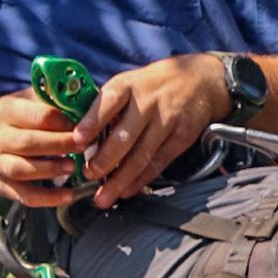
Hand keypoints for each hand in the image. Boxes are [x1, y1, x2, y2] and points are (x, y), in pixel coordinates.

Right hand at [0, 89, 82, 207]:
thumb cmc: (9, 118)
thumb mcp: (23, 100)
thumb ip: (50, 100)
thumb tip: (84, 101)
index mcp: (6, 111)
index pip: (38, 116)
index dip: (64, 122)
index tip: (83, 125)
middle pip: (30, 142)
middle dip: (60, 144)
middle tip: (83, 146)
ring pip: (23, 169)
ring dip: (51, 169)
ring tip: (73, 167)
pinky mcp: (1, 185)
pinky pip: (24, 195)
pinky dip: (47, 198)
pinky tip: (68, 195)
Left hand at [74, 54, 231, 205]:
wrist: (201, 80)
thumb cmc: (154, 85)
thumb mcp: (130, 83)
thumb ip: (107, 107)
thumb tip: (80, 139)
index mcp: (128, 85)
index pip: (108, 102)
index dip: (91, 122)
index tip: (77, 140)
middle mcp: (148, 102)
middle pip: (124, 136)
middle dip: (104, 160)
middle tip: (88, 175)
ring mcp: (167, 120)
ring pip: (141, 155)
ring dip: (120, 179)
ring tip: (103, 196)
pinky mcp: (182, 136)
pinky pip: (158, 162)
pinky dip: (141, 179)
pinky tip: (127, 190)